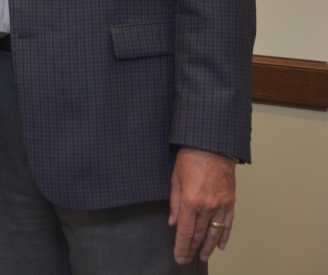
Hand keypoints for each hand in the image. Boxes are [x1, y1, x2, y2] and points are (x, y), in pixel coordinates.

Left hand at [169, 146, 235, 264]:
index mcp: (190, 201)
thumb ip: (174, 203)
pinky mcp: (231, 202)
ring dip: (208, 247)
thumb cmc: (190, 158)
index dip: (181, 246)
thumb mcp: (175, 179)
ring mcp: (221, 205)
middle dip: (192, 249)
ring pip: (214, 232)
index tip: (179, 257)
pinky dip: (224, 236)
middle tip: (187, 259)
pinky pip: (228, 223)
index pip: (184, 231)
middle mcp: (206, 206)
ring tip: (202, 257)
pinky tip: (220, 245)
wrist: (213, 146)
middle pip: (198, 234)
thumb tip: (173, 223)